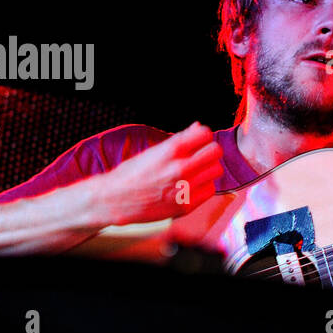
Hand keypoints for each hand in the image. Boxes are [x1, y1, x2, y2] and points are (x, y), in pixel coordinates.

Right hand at [93, 122, 223, 224]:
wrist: (116, 199)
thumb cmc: (133, 173)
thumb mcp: (154, 150)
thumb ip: (180, 140)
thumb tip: (199, 127)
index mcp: (171, 150)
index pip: (206, 134)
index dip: (203, 136)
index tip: (198, 141)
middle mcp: (181, 168)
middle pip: (216, 151)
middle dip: (209, 151)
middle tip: (200, 156)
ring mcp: (185, 188)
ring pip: (216, 170)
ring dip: (208, 169)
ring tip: (195, 172)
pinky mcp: (186, 205)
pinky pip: (210, 190)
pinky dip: (203, 187)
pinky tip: (191, 186)